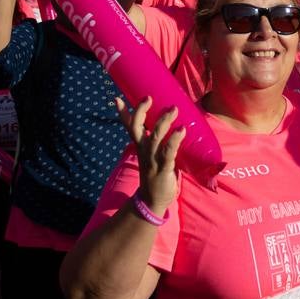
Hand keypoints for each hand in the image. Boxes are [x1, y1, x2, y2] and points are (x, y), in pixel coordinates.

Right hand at [115, 96, 182, 213]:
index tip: (117, 99)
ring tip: (173, 109)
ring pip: (154, 137)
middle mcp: (144, 151)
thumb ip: (158, 142)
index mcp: (140, 147)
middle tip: (148, 97)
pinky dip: (174, 140)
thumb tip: (171, 127)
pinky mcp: (163, 168)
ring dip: (163, 122)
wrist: (153, 201)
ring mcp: (152, 159)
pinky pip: (168, 152)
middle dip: (140, 112)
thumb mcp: (153, 156)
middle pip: (137, 128)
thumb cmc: (155, 174)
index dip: (123, 114)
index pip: (130, 127)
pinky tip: (181, 130)